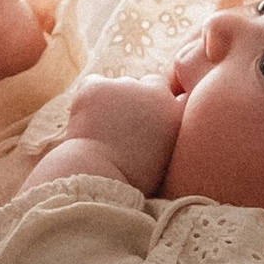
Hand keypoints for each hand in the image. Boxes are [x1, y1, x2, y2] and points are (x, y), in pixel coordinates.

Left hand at [59, 73, 183, 191]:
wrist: (101, 178)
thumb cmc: (131, 179)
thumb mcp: (165, 158)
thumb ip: (169, 134)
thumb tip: (163, 119)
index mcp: (177, 113)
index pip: (175, 94)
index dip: (158, 106)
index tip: (147, 121)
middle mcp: (156, 93)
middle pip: (147, 84)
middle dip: (136, 100)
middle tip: (122, 127)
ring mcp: (126, 86)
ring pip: (119, 85)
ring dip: (112, 100)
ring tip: (101, 130)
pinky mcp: (97, 87)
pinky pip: (93, 84)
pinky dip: (88, 98)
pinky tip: (86, 120)